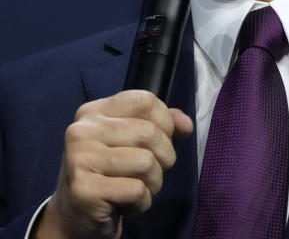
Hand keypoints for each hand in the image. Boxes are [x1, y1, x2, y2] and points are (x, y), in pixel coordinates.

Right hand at [34, 91, 193, 238]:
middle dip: (164, 158)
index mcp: (94, 112)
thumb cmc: (110, 173)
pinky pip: (137, 190)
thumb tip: (185, 124)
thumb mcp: (132, 141)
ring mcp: (79, 159)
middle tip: (148, 173)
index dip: (166, 122)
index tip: (160, 141)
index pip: (146, 101)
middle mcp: (82, 131)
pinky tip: (125, 204)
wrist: (75, 215)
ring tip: (135, 188)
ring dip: (153, 183)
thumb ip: (162, 125)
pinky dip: (141, 202)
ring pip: (147, 163)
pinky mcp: (84, 190)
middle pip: (150, 133)